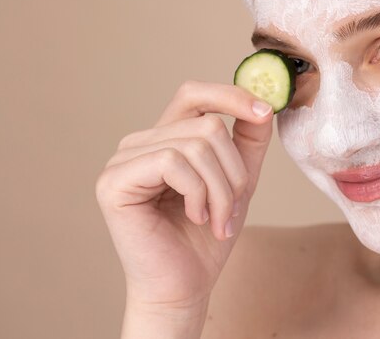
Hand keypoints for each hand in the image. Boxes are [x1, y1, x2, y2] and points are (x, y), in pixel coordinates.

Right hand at [95, 80, 273, 312]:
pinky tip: (194, 217)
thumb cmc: (207, 235)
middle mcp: (140, 143)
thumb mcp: (239, 181)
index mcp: (165, 138)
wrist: (185, 285)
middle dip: (233, 171)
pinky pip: (172, 163)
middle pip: (207, 125)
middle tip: (233, 208)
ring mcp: (123, 160)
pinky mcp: (114, 181)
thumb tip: (264, 105)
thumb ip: (248, 142)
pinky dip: (197, 194)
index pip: (194, 94)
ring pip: (195, 145)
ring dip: (220, 190)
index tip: (264, 112)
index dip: (231, 96)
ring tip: (218, 219)